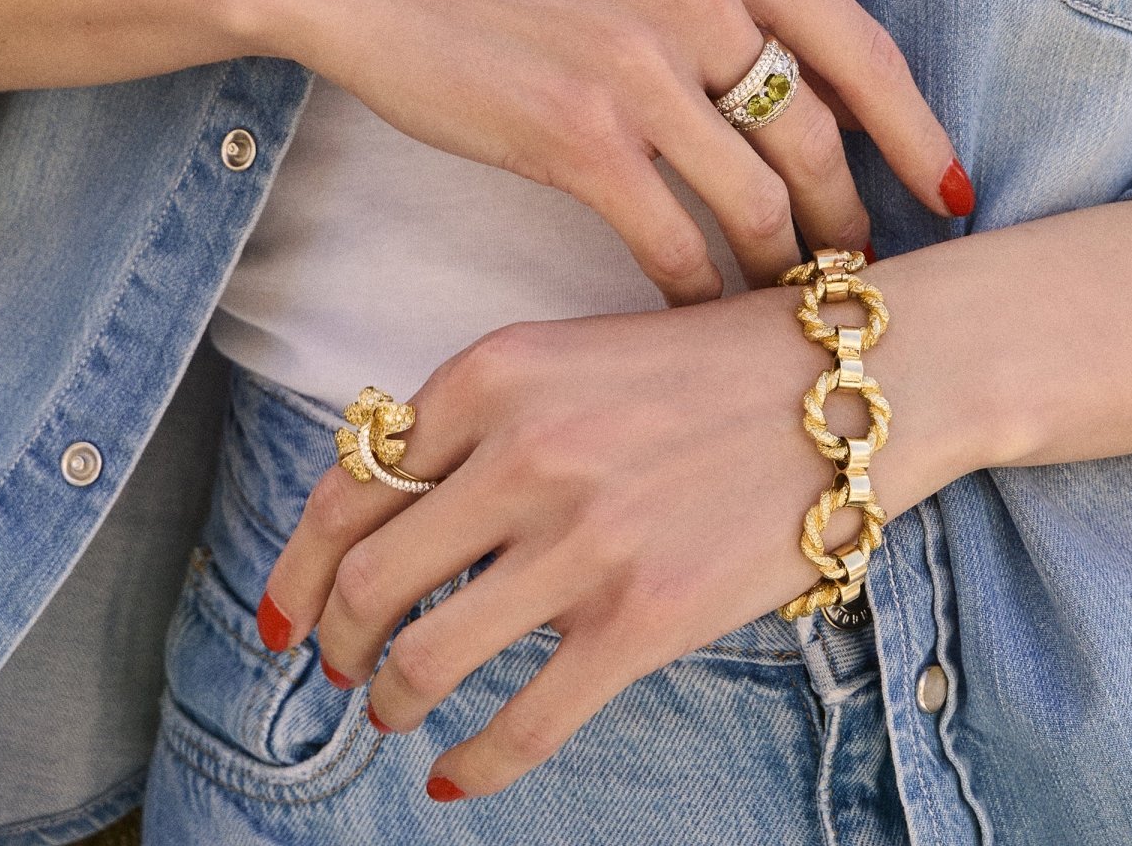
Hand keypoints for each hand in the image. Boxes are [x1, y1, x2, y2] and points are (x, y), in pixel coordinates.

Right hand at [250, 0, 965, 299]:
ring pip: (755, 203)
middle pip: (819, 142)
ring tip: (785, 304)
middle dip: (849, 223)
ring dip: (779, 268)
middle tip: (856, 275)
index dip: (920, 137)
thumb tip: (810, 108)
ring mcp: (636, 65)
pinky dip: (697, 288)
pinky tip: (699, 313)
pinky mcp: (574, 136)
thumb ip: (734, 0)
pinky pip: (672, 241)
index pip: (867, 52)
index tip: (949, 197)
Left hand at [261, 280, 971, 798]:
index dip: (298, 567)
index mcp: (492, 375)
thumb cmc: (702, 368)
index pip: (349, 489)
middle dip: (335, 642)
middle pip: (370, 582)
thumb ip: (475, 422)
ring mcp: (583, 541)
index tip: (285, 614)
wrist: (846, 390)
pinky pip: (524, 724)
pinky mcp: (643, 620)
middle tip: (338, 666)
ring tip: (393, 712)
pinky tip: (453, 777)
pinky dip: (471, 765)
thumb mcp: (568, 354)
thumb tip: (386, 514)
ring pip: (427, 661)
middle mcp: (523, 454)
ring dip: (391, 703)